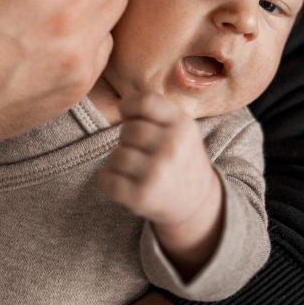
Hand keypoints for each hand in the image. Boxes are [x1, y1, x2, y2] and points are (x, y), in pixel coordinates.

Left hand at [100, 95, 222, 273]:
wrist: (197, 202)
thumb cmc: (181, 157)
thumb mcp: (181, 127)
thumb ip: (155, 110)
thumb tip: (122, 105)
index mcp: (182, 124)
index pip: (144, 102)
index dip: (129, 106)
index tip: (129, 116)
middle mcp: (171, 147)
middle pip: (127, 130)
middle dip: (127, 139)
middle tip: (140, 150)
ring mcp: (156, 173)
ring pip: (116, 155)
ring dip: (119, 161)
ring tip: (135, 167)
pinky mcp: (141, 196)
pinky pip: (107, 179)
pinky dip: (108, 180)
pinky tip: (123, 181)